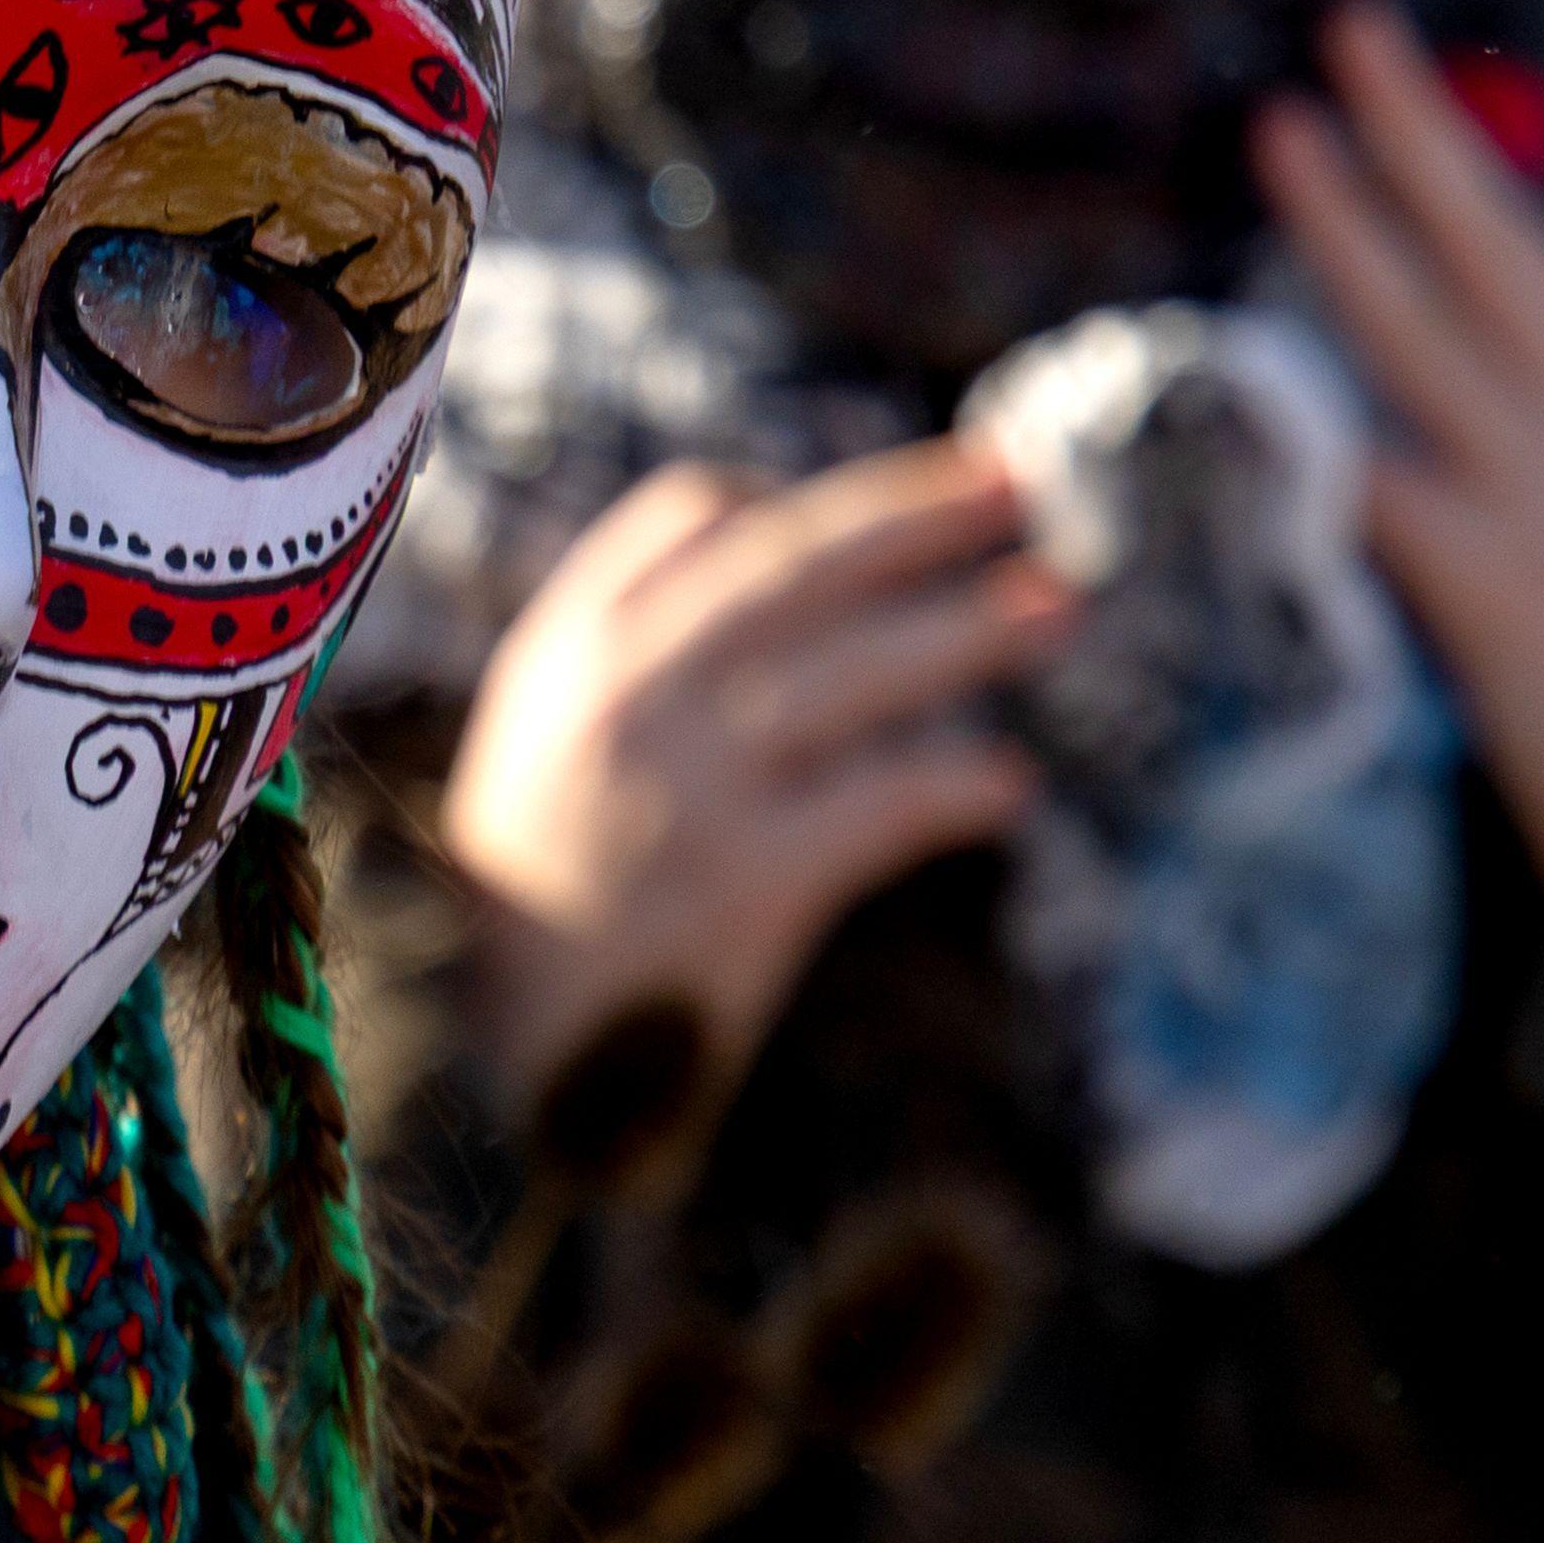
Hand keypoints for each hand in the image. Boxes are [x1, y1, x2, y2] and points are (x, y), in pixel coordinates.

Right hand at [442, 443, 1066, 1118]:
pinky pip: (874, 808)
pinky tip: (1008, 785)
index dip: (804, 498)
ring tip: (1058, 604)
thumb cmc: (534, 900)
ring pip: (851, 671)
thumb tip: (764, 558)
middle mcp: (628, 693)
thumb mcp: (537, 741)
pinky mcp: (741, 884)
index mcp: (572, 645)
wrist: (485, 1058)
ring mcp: (685, 784)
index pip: (691, 514)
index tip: (901, 497)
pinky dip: (949, 788)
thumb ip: (629, 656)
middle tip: (1016, 483)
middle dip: (912, 518)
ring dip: (965, 630)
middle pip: (793, 566)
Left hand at [1254, 0, 1543, 916]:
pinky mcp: (1497, 599)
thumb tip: (1441, 335)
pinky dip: (1306, 436)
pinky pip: (1379, 494)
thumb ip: (1527, 430)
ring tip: (1282, 142)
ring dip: (1347, 238)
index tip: (1389, 54)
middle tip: (1343, 31)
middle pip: (1496, 254)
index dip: (1459, 149)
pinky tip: (1238, 380)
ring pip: (1427, 341)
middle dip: (1419, 137)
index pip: (1532, 251)